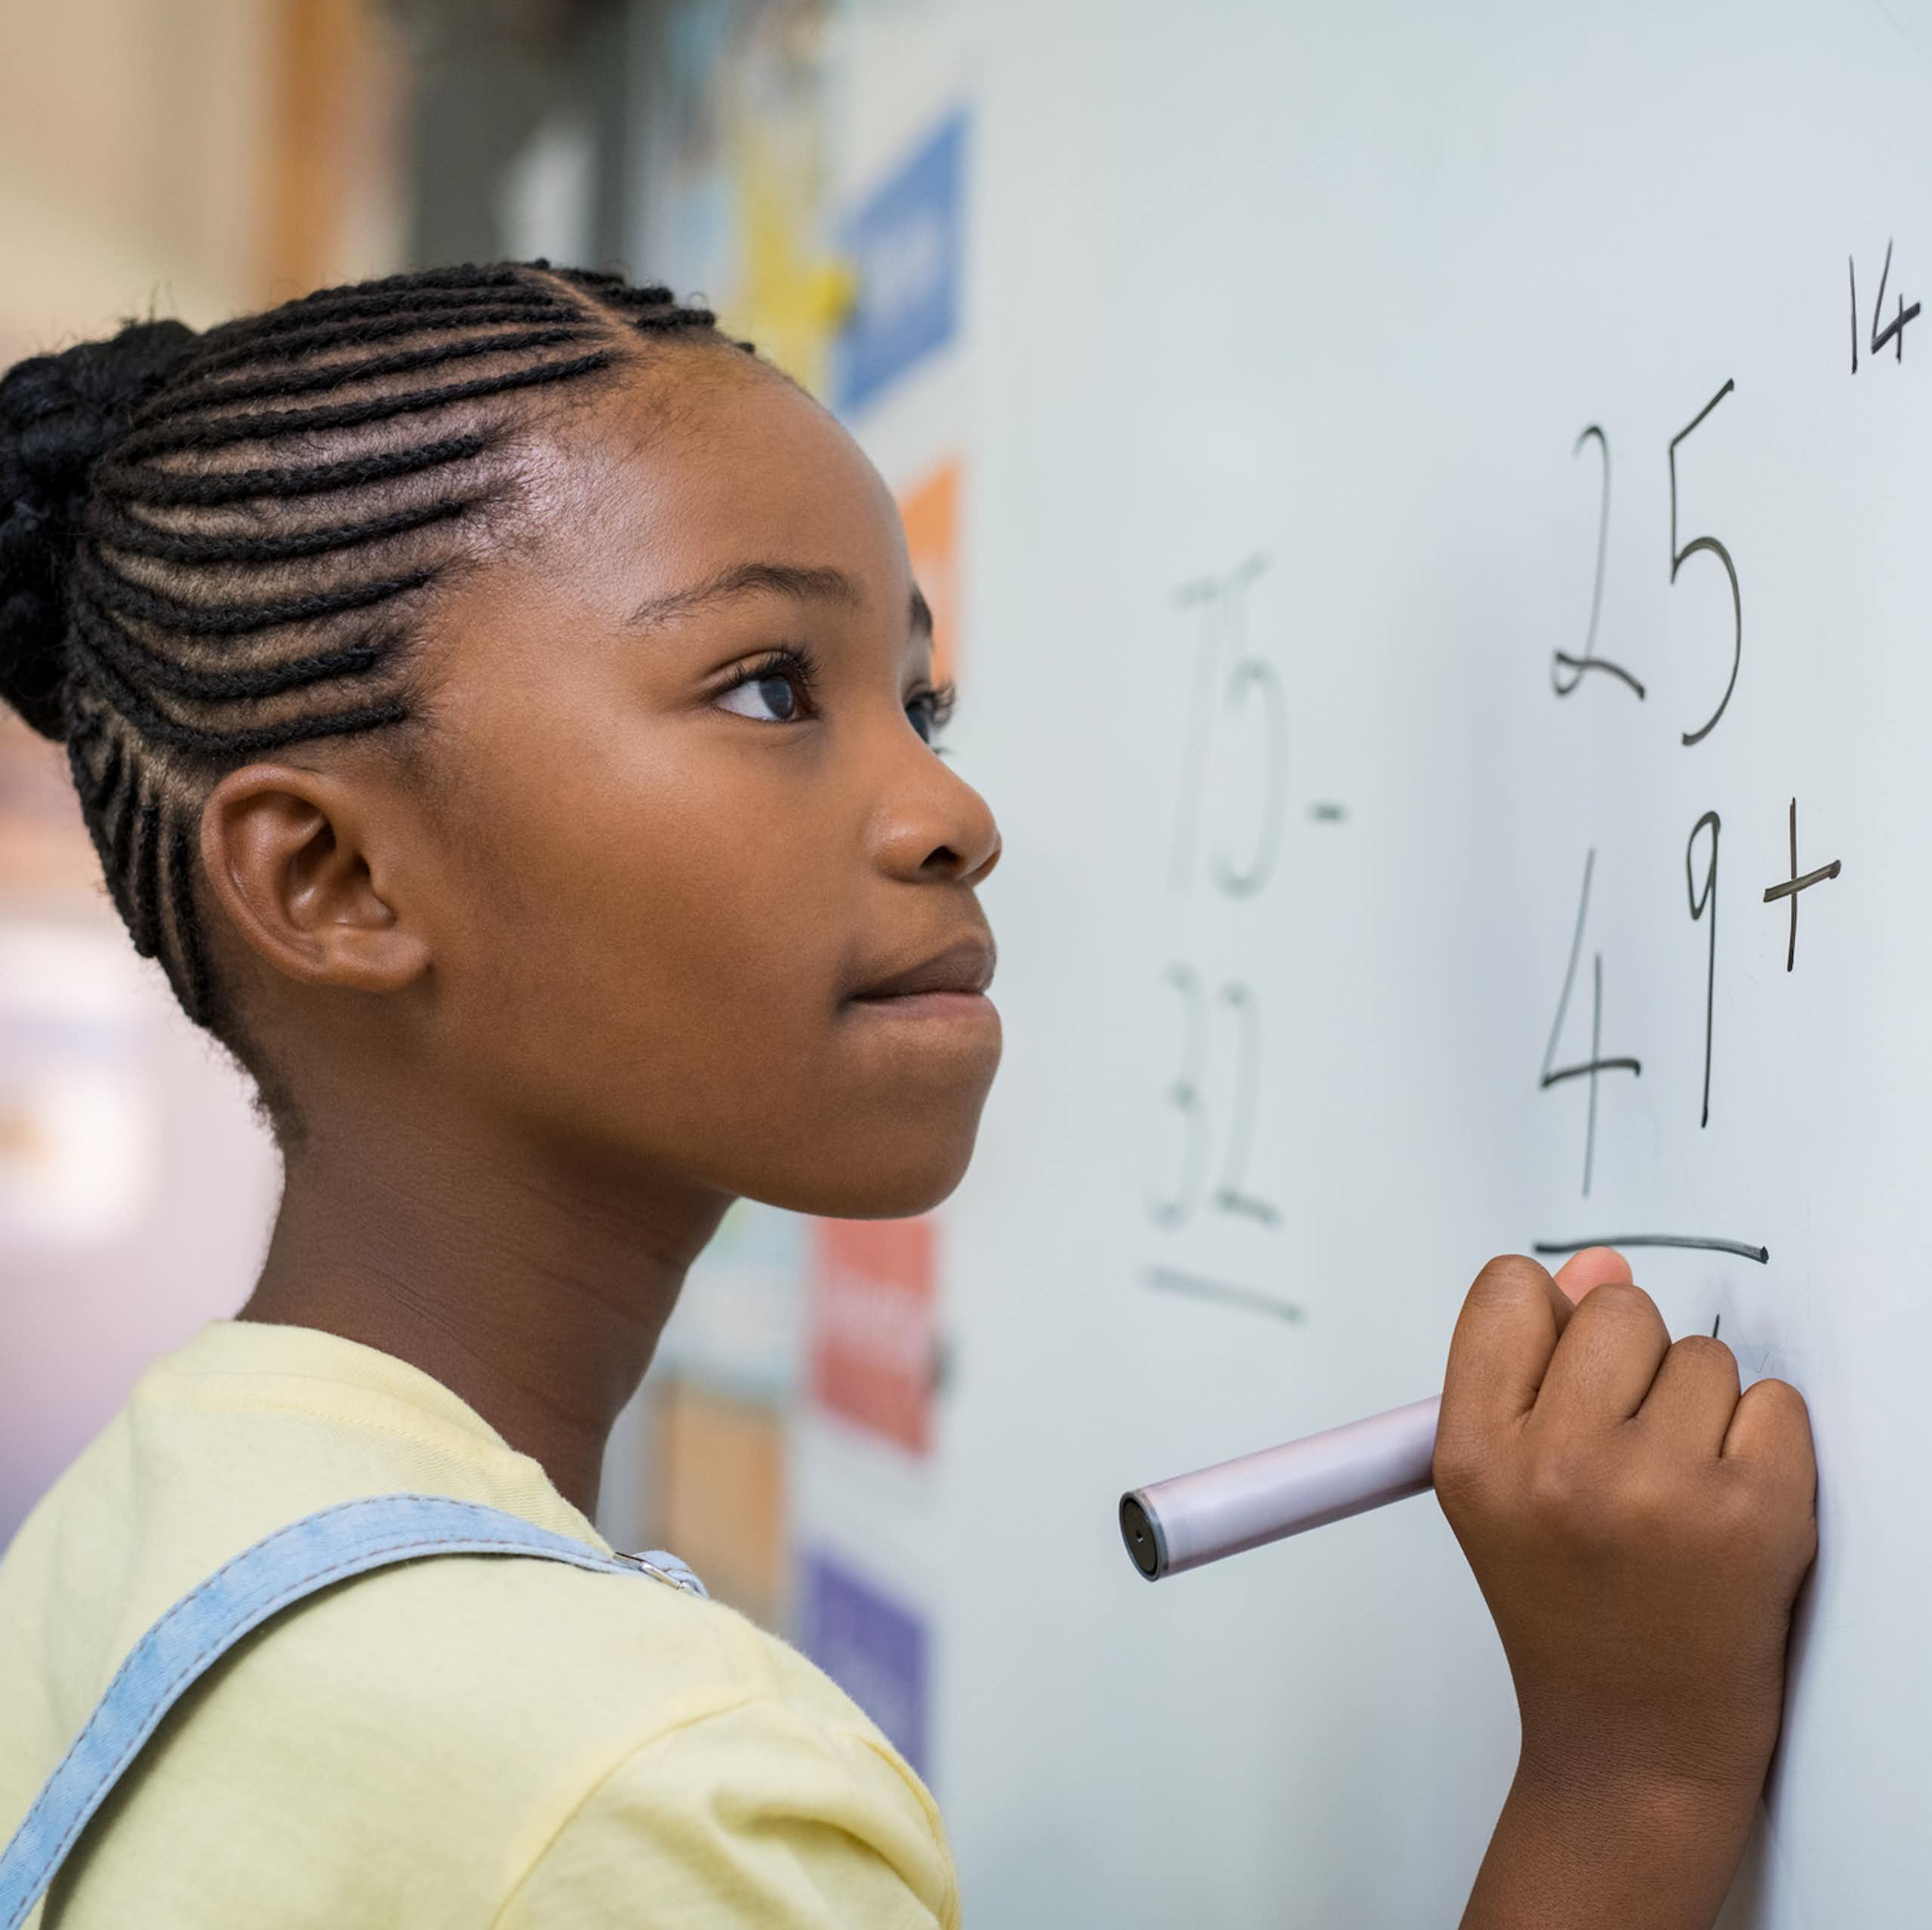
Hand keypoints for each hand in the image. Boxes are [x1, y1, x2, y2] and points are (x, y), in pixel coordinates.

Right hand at [1436, 1251, 1816, 1929]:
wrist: (1635, 1740)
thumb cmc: (1567, 1608)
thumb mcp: (1499, 1484)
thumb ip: (1530, 1365)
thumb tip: (1597, 1268)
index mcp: (1476, 1455)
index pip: (1509, 1291)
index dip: (1547, 1318)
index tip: (1563, 1366)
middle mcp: (1558, 1467)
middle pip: (1617, 1308)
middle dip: (1633, 1361)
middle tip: (1627, 1445)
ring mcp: (1658, 1489)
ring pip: (1703, 1356)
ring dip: (1702, 1408)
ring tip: (1676, 1490)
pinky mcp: (1753, 1514)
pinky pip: (1775, 1404)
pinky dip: (1765, 1444)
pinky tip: (1729, 1505)